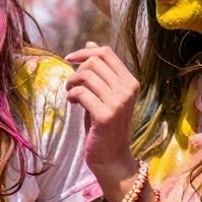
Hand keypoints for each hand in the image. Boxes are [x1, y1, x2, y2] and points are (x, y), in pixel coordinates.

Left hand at [65, 43, 140, 181]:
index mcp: (130, 82)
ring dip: (71, 82)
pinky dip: (71, 95)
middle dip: (77, 69)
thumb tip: (90, 44)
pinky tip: (71, 103)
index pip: (107, 53)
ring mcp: (118, 103)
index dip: (85, 52)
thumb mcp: (104, 93)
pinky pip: (81, 93)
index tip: (70, 59)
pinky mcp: (105, 115)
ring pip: (86, 75)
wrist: (111, 157)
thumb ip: (100, 71)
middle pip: (95, 61)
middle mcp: (128, 90)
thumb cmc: (104, 125)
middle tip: (71, 84)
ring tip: (70, 93)